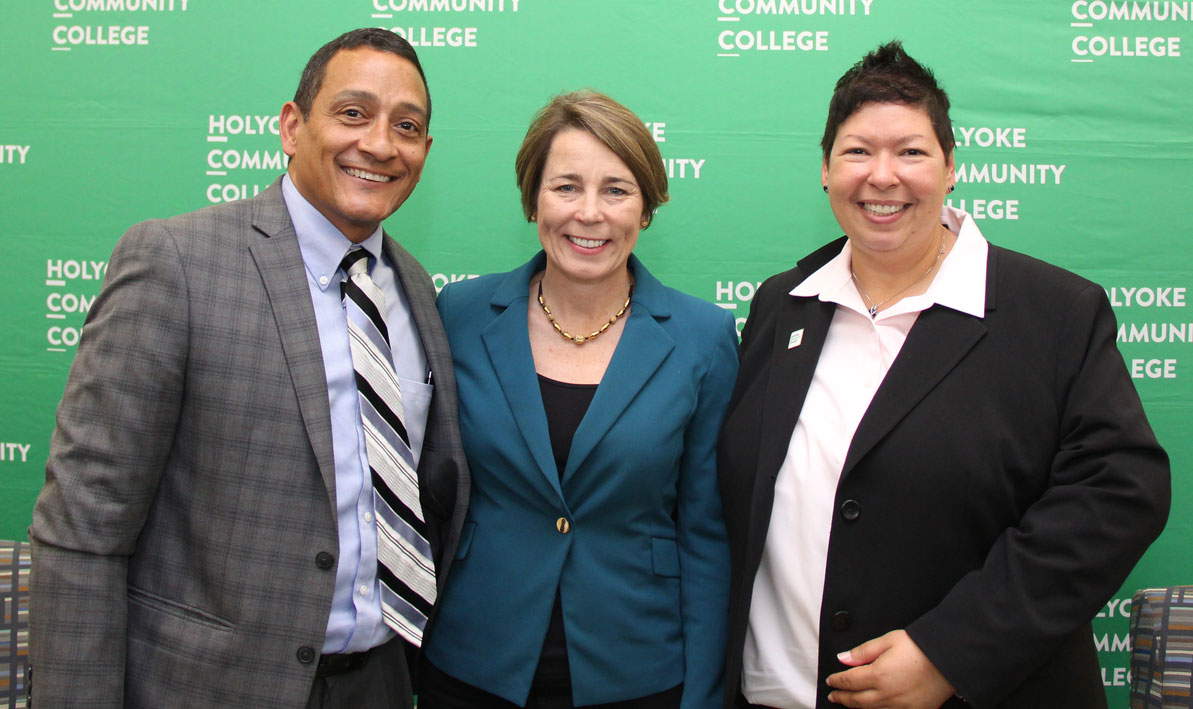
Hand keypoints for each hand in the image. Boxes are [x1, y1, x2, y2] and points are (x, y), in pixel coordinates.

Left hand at [825, 630, 955, 707]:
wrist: (949, 659)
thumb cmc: (920, 647)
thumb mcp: (888, 640)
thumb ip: (863, 651)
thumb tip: (843, 658)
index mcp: (878, 675)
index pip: (849, 681)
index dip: (837, 681)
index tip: (831, 680)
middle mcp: (887, 694)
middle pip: (857, 700)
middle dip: (842, 697)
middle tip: (833, 695)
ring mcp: (901, 706)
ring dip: (856, 706)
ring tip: (848, 702)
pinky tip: (873, 708)